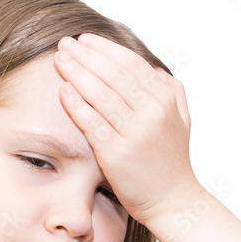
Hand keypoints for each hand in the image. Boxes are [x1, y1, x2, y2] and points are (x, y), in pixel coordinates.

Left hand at [53, 33, 198, 225]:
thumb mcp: (181, 120)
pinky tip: (63, 90)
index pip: (131, 64)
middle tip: (64, 44)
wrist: (173, 201)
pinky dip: (76, 104)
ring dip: (76, 73)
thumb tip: (154, 69)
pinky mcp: (116, 154)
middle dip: (85, 56)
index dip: (105, 49)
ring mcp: (134, 133)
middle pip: (112, 74)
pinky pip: (91, 123)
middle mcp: (152, 112)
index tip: (85, 40)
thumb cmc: (172, 161)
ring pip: (100, 94)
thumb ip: (172, 91)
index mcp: (166, 99)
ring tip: (59, 60)